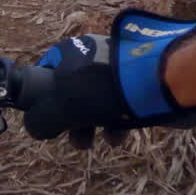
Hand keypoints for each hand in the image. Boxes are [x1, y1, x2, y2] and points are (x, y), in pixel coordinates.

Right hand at [22, 9, 195, 148]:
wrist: (161, 82)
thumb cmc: (105, 90)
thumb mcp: (64, 106)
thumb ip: (43, 118)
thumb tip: (33, 127)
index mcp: (69, 51)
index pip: (46, 72)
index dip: (43, 97)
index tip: (46, 119)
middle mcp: (91, 54)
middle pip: (72, 90)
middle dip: (71, 119)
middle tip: (74, 137)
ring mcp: (116, 66)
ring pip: (96, 99)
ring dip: (93, 124)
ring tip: (95, 143)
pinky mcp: (138, 81)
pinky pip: (120, 102)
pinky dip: (116, 121)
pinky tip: (118, 136)